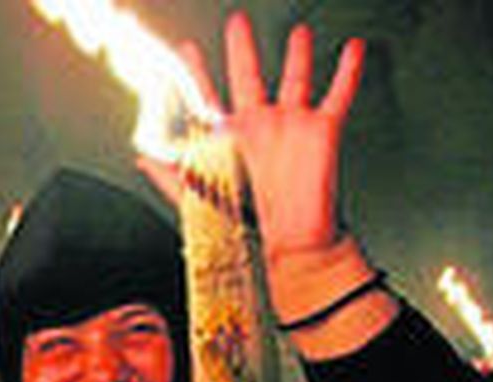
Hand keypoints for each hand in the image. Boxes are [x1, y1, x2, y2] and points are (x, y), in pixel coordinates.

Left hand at [138, 11, 364, 255]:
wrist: (289, 247)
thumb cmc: (246, 228)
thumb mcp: (198, 200)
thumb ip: (170, 175)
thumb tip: (139, 157)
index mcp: (228, 140)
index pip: (208, 98)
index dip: (196, 74)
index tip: (187, 51)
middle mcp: (259, 127)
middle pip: (248, 76)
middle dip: (241, 49)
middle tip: (237, 22)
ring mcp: (290, 126)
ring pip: (295, 79)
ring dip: (297, 54)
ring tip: (298, 32)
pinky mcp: (321, 132)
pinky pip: (338, 94)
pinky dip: (347, 71)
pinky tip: (353, 49)